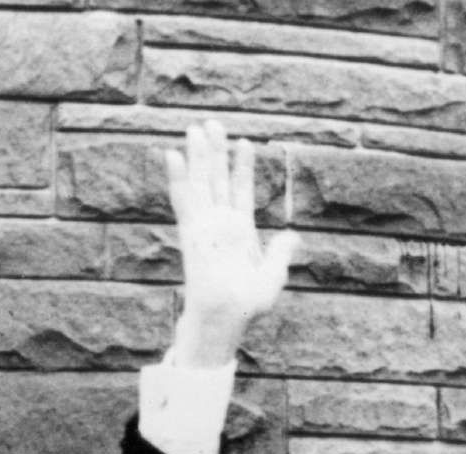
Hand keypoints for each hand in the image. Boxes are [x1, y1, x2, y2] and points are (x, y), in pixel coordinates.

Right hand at [162, 120, 298, 367]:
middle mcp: (220, 223)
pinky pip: (184, 199)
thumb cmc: (248, 306)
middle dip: (216, 150)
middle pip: (218, 178)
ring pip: (201, 182)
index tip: (245, 143)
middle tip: (212, 123)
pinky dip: (178, 177)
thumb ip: (280, 253)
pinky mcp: (192, 231)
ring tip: (195, 127)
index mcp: (239, 231)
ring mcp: (205, 225)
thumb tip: (292, 235)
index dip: (243, 166)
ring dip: (198, 155)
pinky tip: (172, 154)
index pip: (240, 190)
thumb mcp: (273, 276)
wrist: (227, 318)